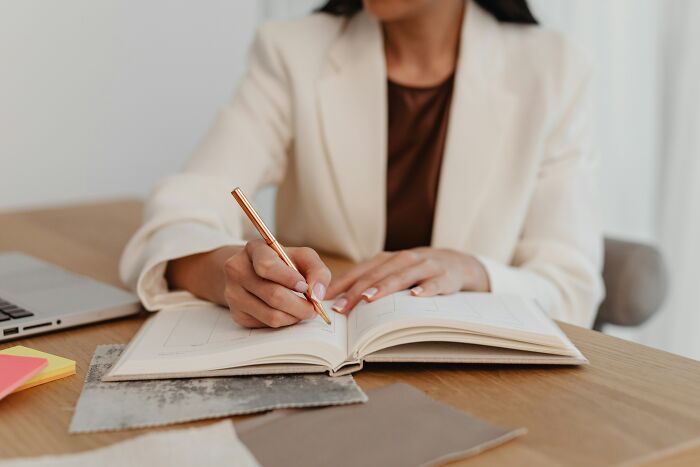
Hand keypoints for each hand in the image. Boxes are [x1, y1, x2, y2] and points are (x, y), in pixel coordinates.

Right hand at [223, 240, 330, 327]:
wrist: (253, 272)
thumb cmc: (283, 264)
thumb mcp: (302, 257)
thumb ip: (317, 270)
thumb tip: (318, 294)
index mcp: (255, 250)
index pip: (267, 266)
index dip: (289, 279)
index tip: (304, 286)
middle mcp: (237, 270)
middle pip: (273, 295)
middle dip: (300, 306)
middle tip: (313, 308)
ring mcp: (233, 293)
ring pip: (271, 315)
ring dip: (294, 317)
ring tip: (302, 310)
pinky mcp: (237, 314)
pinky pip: (266, 325)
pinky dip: (283, 322)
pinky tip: (286, 312)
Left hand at [326, 247, 489, 312]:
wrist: (458, 263)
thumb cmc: (417, 272)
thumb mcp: (393, 273)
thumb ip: (370, 284)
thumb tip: (338, 304)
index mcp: (387, 260)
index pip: (360, 272)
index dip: (342, 286)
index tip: (325, 301)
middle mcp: (404, 259)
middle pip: (376, 275)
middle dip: (356, 291)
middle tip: (341, 308)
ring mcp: (425, 266)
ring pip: (401, 277)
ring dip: (384, 287)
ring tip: (368, 299)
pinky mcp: (445, 276)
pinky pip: (435, 283)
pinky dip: (426, 288)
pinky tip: (416, 296)